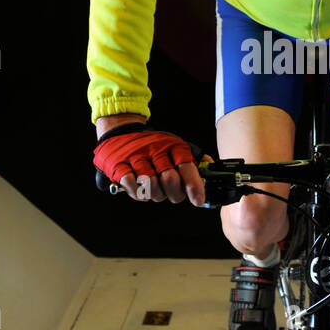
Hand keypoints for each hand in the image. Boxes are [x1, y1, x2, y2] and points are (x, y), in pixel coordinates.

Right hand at [93, 125, 213, 205]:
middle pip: (169, 178)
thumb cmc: (151, 145)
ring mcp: (136, 156)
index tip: (197, 199)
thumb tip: (210, 165)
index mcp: (171, 145)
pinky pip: (130, 183)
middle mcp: (154, 149)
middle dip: (174, 194)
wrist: (120, 130)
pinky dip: (136, 192)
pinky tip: (140, 189)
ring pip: (149, 183)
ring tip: (156, 191)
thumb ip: (192, 159)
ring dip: (155, 194)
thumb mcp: (173, 147)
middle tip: (174, 195)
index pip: (186, 165)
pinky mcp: (118, 164)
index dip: (194, 185)